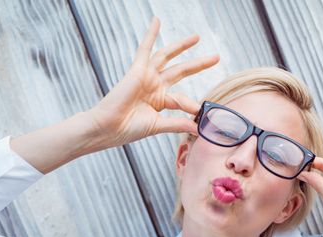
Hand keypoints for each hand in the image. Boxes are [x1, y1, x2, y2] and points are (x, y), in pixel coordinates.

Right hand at [88, 17, 219, 147]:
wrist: (108, 128)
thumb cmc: (127, 129)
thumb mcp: (157, 126)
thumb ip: (177, 124)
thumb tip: (197, 129)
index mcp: (159, 100)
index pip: (182, 98)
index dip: (192, 106)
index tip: (200, 114)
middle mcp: (154, 86)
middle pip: (181, 70)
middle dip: (198, 64)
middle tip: (215, 57)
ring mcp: (146, 77)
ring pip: (167, 56)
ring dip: (182, 46)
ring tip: (197, 37)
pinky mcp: (137, 71)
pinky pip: (145, 48)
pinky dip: (151, 34)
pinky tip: (157, 21)